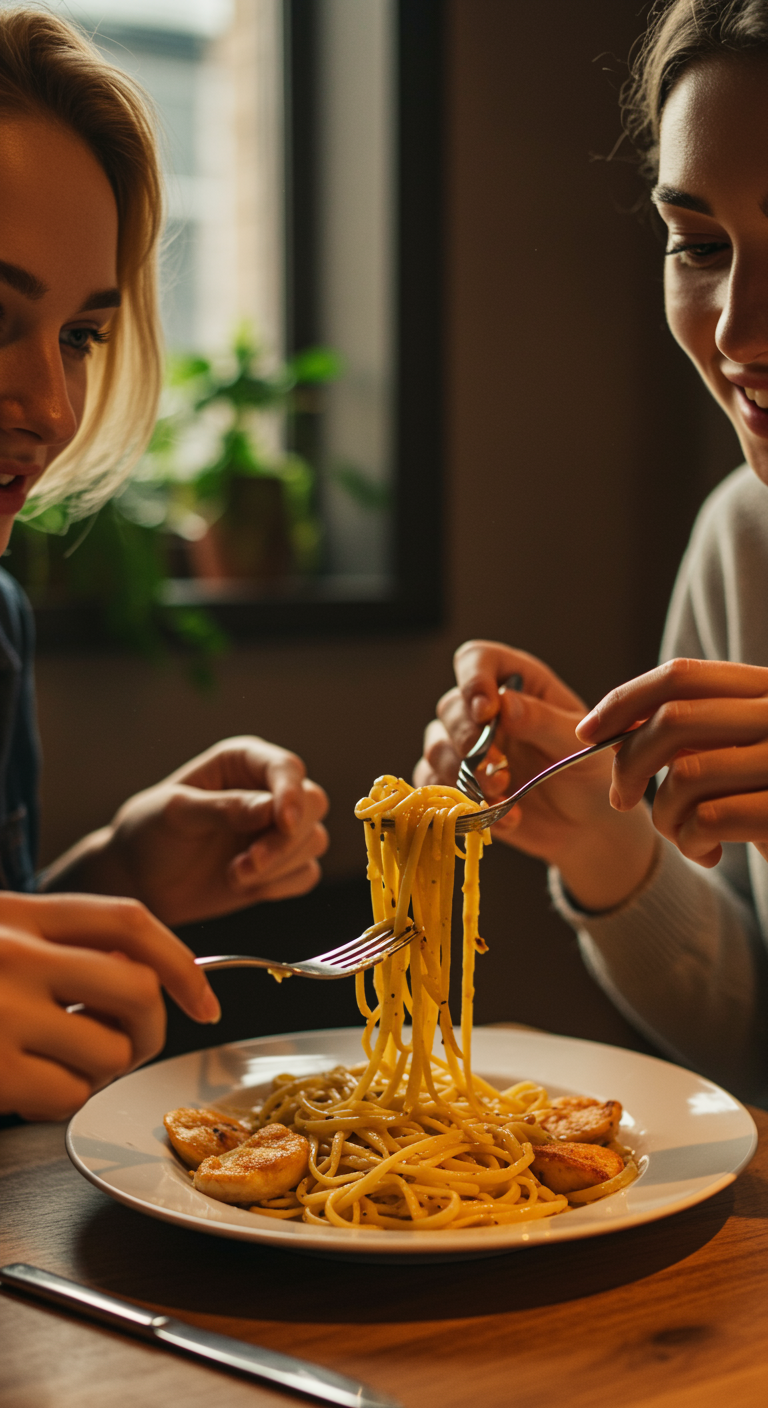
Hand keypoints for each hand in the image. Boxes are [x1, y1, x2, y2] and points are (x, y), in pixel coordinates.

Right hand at [0, 891, 219, 1120]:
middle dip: (148, 1029)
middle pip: (139, 989)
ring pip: (113, 1051)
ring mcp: (6, 1013)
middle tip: (122, 1044)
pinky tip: (28, 1087)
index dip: (181, 965)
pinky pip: (70, 1096)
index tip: (204, 1003)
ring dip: (98, 1070)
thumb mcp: (0, 939)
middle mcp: (16, 954)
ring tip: (54, 1063)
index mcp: (20, 915)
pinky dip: (59, 1100)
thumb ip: (61, 946)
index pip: (127, 922)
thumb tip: (144, 977)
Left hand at [43, 736, 329, 926]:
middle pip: (312, 803)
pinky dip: (282, 885)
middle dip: (285, 838)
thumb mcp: (177, 814)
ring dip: (279, 865)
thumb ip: (224, 809)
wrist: (141, 880)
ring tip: (233, 875)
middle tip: (248, 863)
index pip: (287, 768)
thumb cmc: (150, 832)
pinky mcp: (280, 865)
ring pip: (313, 840)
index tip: (282, 822)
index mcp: (242, 761)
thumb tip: (271, 810)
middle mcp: (267, 789)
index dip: (291, 792)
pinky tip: (244, 886)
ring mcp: (276, 828)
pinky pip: (306, 874)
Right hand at [415, 640, 655, 908]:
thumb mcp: (580, 745)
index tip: (486, 710)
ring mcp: (468, 748)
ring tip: (502, 794)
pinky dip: (462, 803)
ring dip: (463, 773)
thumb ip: (544, 721)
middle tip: (499, 766)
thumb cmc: (591, 772)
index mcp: (518, 684)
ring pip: (436, 747)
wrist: (589, 824)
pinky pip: (436, 787)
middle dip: (468, 738)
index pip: (477, 660)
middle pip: (450, 706)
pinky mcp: (458, 785)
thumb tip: (504, 704)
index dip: (473, 679)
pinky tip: (503, 817)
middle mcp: (486, 712)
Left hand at [577, 658, 767, 867]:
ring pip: (686, 775)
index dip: (625, 700)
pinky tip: (708, 852)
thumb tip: (610, 726)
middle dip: (629, 762)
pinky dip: (691, 842)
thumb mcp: (738, 750)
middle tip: (622, 797)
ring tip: (683, 833)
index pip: (682, 675)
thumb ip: (693, 729)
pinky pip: (709, 820)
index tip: (589, 732)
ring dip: (665, 815)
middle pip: (674, 719)